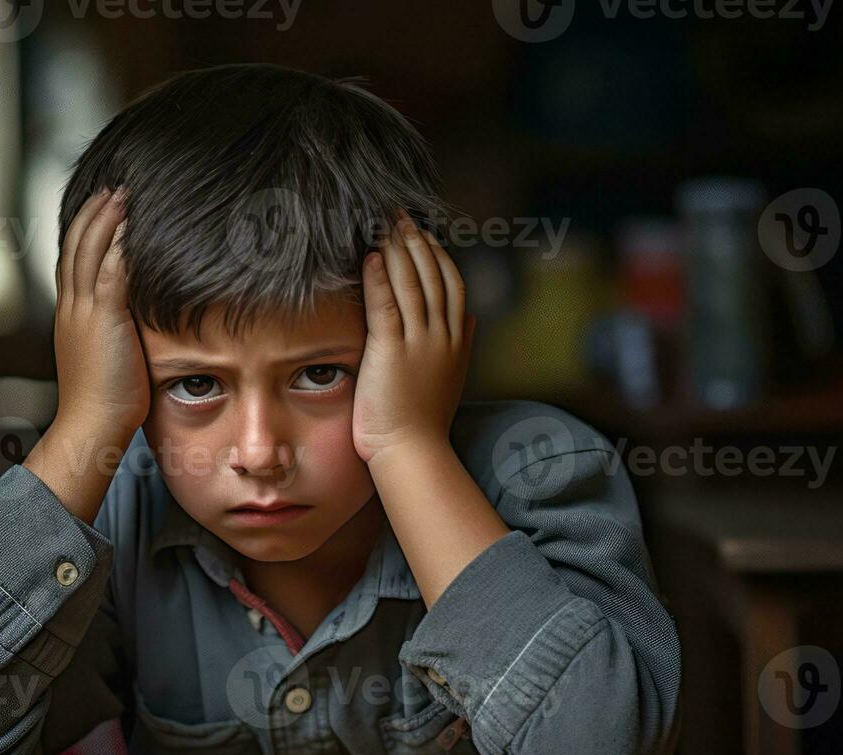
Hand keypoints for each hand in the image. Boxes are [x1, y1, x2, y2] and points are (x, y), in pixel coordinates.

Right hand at [51, 187, 150, 441]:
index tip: (99, 212)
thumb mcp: (106, 360)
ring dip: (107, 218)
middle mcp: (71, 308)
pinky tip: (132, 224)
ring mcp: (84, 312)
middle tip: (111, 188)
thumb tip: (137, 327)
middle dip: (93, 214)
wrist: (92, 426)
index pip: (73, 264)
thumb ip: (116, 335)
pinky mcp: (103, 319)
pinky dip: (120, 244)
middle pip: (77, 247)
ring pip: (90, 251)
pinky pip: (111, 271)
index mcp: (70, 317)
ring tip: (122, 193)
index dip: (85, 234)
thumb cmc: (105, 405)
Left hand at [352, 209, 474, 465]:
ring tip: (384, 225)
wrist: (413, 452)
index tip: (422, 232)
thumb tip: (472, 321)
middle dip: (416, 241)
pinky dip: (378, 277)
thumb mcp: (452, 376)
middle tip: (399, 215)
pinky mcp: (391, 352)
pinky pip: (386, 304)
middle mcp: (443, 336)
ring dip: (396, 250)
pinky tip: (370, 257)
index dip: (437, 254)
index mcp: (457, 340)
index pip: (451, 284)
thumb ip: (461, 345)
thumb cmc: (424, 420)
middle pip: (434, 275)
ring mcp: (419, 343)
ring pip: (411, 283)